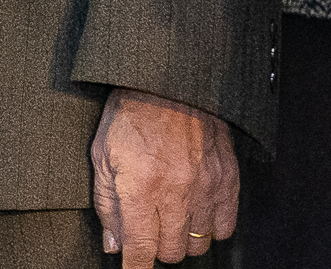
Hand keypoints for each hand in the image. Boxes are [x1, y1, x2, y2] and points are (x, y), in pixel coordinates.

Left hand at [90, 89, 235, 266]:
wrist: (169, 78)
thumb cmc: (130, 114)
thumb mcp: (103, 156)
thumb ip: (107, 206)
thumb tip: (114, 246)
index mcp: (140, 187)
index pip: (140, 251)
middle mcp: (175, 190)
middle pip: (171, 252)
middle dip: (157, 247)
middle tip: (151, 228)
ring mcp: (205, 185)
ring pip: (198, 244)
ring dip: (184, 238)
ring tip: (174, 219)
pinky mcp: (226, 176)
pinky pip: (226, 225)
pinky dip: (212, 227)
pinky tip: (198, 214)